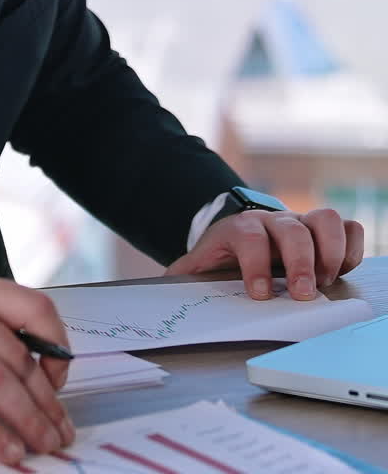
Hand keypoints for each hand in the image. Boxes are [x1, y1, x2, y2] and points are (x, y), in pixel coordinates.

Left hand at [164, 208, 363, 299]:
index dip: (256, 263)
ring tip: (326, 281)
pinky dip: (351, 247)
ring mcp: (302, 223)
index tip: (260, 294)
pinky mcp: (324, 232)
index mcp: (241, 229)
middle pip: (292, 229)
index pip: (250, 237)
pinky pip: (348, 227)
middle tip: (302, 294)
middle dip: (300, 262)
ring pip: (326, 218)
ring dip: (331, 251)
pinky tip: (341, 271)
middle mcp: (275, 221)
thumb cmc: (224, 256)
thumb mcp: (199, 265)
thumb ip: (182, 277)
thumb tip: (161, 289)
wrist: (240, 232)